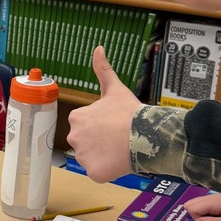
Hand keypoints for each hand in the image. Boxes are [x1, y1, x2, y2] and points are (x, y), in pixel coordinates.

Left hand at [67, 46, 139, 182]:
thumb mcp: (114, 88)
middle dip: (100, 142)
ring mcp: (83, 157)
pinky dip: (107, 170)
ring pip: (91, 159)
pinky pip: (98, 173)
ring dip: (103, 156)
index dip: (100, 127)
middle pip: (86, 143)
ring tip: (120, 149)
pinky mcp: (93, 172)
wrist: (146, 134)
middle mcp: (74, 137)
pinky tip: (119, 161)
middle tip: (117, 138)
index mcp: (76, 118)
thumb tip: (98, 48)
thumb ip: (102, 69)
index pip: (84, 126)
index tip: (113, 125)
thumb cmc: (130, 112)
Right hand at [183, 193, 220, 220]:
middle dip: (194, 216)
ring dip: (198, 214)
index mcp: (214, 202)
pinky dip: (203, 212)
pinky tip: (212, 218)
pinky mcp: (216, 200)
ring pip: (195, 204)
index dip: (196, 219)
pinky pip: (202, 205)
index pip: (192, 208)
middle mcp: (211, 198)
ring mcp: (213, 198)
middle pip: (190, 204)